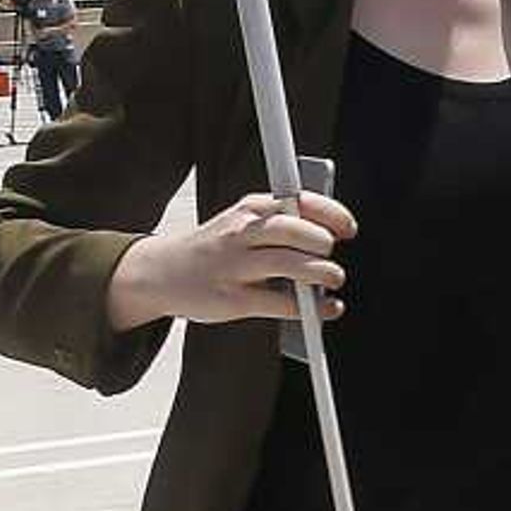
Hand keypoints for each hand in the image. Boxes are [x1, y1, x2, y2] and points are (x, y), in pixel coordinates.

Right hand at [106, 189, 354, 331]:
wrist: (161, 272)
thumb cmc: (213, 248)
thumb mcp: (241, 222)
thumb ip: (280, 223)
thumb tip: (330, 233)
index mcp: (250, 208)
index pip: (298, 201)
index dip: (331, 214)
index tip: (349, 228)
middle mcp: (242, 232)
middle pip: (295, 229)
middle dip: (323, 243)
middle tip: (330, 254)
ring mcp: (236, 265)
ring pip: (291, 263)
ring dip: (321, 273)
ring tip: (332, 279)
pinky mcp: (234, 298)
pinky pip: (280, 303)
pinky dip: (309, 309)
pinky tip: (324, 309)